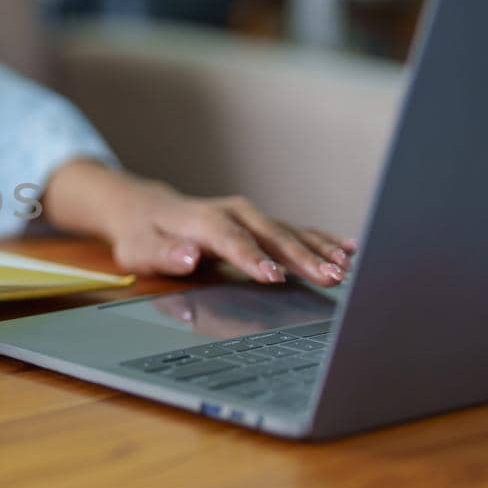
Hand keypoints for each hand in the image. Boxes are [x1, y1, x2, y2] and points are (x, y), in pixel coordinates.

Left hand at [44, 159, 357, 287]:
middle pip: (270, 235)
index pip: (232, 240)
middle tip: (330, 277)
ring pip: (289, 232)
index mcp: (202, 220)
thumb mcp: (138, 249)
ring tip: (347, 268)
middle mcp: (232, 213)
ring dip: (319, 250)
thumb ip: (163, 255)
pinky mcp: (260, 223)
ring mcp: (249, 216)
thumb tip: (189, 257)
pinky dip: (322, 240)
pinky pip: (295, 231)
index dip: (254, 258)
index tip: (275, 277)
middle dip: (301, 256)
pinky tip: (349, 249)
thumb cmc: (142, 236)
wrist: (146, 209)